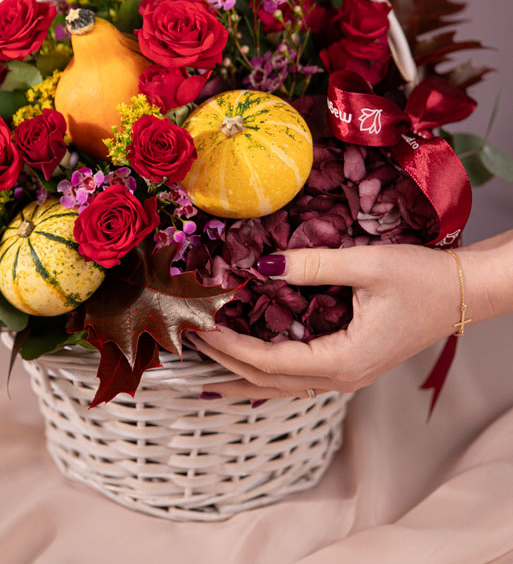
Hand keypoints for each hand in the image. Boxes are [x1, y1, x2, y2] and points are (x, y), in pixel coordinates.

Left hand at [189, 238, 510, 399]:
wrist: (464, 293)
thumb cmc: (422, 279)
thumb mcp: (367, 265)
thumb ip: (312, 266)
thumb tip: (261, 264)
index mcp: (342, 361)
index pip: (268, 360)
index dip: (229, 344)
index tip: (199, 325)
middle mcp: (340, 378)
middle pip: (268, 381)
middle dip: (225, 365)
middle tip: (188, 345)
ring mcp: (346, 375)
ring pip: (281, 386)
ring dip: (241, 377)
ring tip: (204, 373)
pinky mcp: (349, 363)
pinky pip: (298, 378)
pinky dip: (266, 374)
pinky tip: (249, 370)